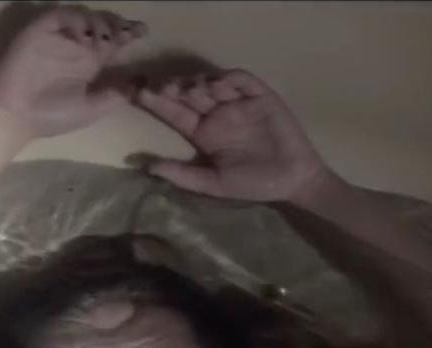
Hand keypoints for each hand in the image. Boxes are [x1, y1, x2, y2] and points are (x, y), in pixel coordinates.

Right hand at [0, 5, 146, 138]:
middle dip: (117, 24)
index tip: (143, 31)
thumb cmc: (52, 116)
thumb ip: (115, 95)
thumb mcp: (92, 109)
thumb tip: (140, 82)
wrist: (17, 116)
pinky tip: (83, 36)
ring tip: (105, 37)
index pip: (112, 42)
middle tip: (126, 31)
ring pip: (84, 16)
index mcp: (89, 63)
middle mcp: (76, 46)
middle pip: (102, 25)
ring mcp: (59, 37)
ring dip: (98, 22)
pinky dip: (74, 20)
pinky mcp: (40, 31)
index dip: (128, 33)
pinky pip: (60, 16)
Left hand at [135, 69, 328, 202]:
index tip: (139, 94)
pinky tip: (217, 84)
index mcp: (202, 132)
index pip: (175, 113)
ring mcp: (238, 102)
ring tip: (186, 88)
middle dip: (173, 87)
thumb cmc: (254, 185)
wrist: (293, 181)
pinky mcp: (260, 96)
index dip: (158, 103)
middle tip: (160, 87)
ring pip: (211, 83)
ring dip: (197, 81)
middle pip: (189, 93)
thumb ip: (182, 175)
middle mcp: (217, 113)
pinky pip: (241, 80)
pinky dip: (228, 78)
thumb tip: (146, 167)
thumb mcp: (213, 184)